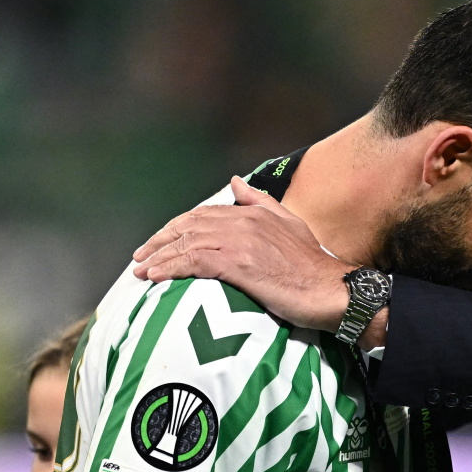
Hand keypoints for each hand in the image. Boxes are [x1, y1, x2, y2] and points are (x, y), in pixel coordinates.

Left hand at [133, 176, 351, 332]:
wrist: (331, 290)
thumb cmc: (312, 266)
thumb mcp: (288, 223)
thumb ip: (259, 202)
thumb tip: (235, 181)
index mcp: (251, 213)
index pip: (202, 215)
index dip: (176, 228)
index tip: (158, 242)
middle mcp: (242, 222)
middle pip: (188, 226)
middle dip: (160, 241)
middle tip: (140, 257)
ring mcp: (240, 242)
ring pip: (187, 243)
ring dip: (159, 257)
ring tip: (141, 271)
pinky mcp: (239, 264)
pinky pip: (194, 262)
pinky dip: (171, 268)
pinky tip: (156, 277)